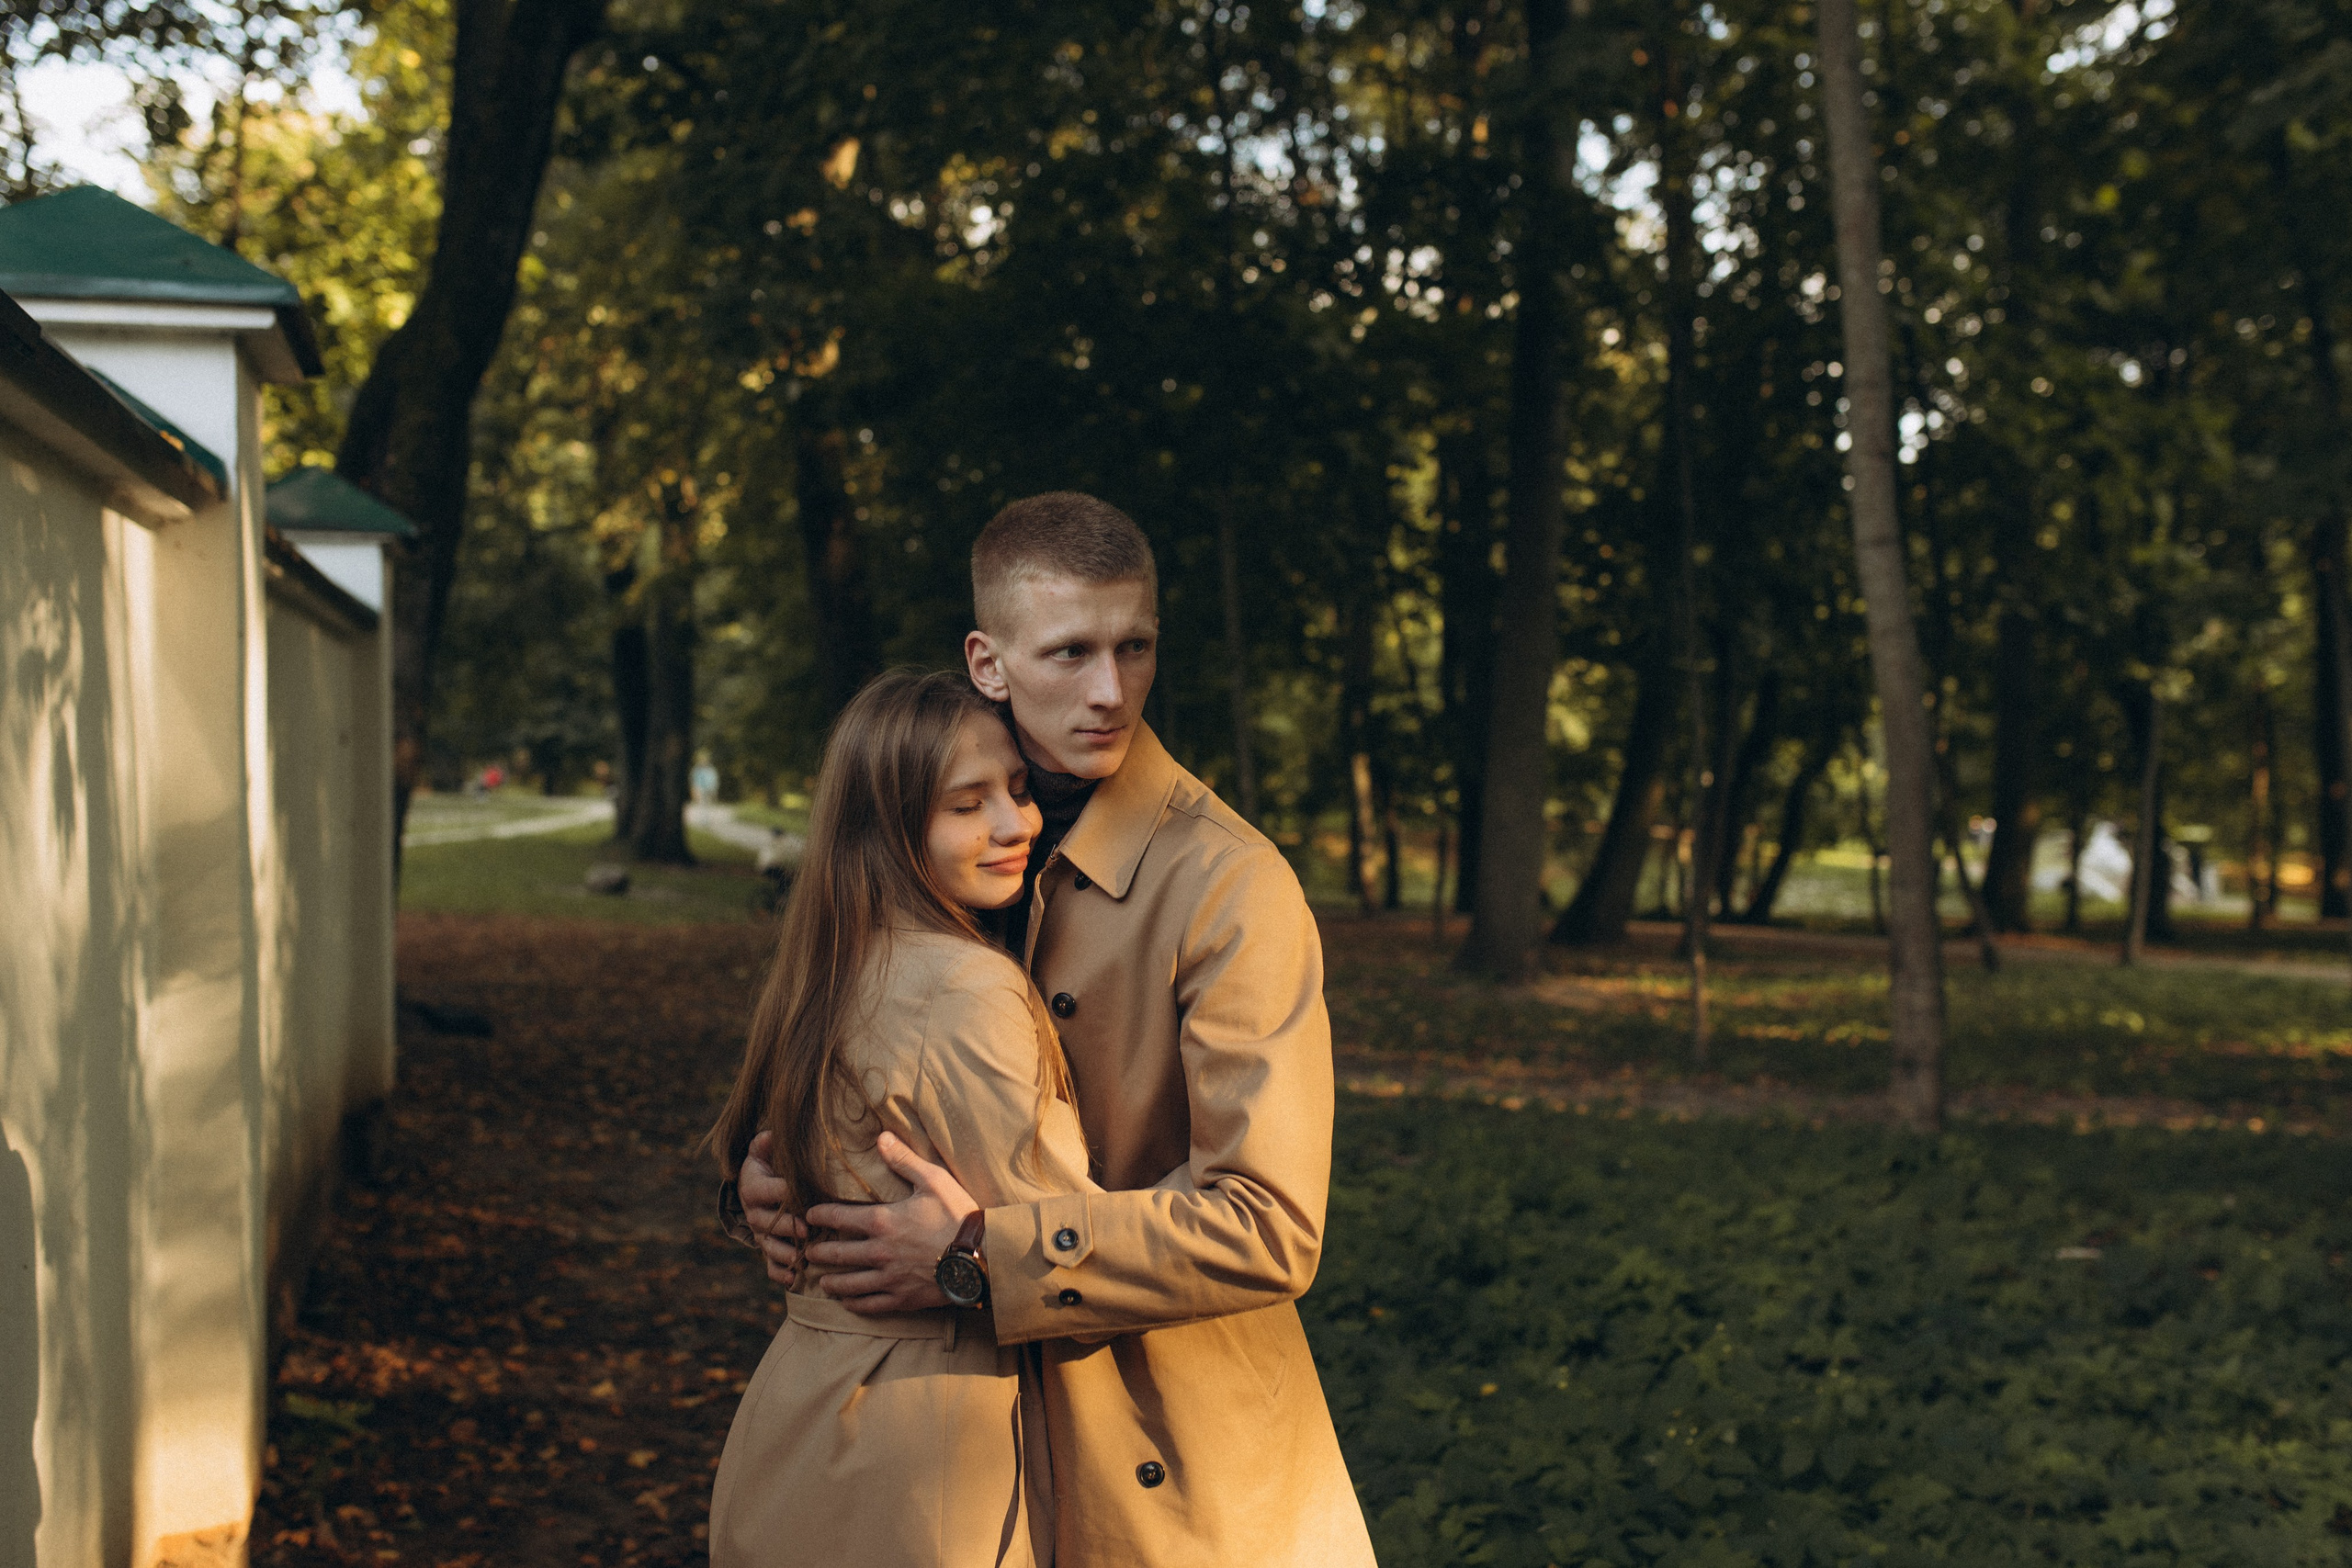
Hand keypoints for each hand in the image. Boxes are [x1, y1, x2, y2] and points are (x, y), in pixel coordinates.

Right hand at [739, 1130, 808, 1286]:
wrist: (761, 1183)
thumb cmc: (771, 1162)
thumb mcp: (765, 1148)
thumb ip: (766, 1142)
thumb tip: (771, 1135)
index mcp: (753, 1187)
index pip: (766, 1190)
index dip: (781, 1192)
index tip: (800, 1192)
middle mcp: (754, 1212)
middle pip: (766, 1222)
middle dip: (786, 1226)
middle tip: (805, 1229)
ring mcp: (761, 1233)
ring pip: (768, 1246)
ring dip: (784, 1253)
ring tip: (800, 1259)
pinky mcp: (768, 1248)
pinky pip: (769, 1266)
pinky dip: (779, 1273)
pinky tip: (792, 1279)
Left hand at [804, 1131, 976, 1314]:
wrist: (981, 1257)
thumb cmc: (958, 1215)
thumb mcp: (934, 1180)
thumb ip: (904, 1160)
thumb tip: (882, 1137)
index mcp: (883, 1221)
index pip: (840, 1217)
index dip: (820, 1214)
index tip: (809, 1214)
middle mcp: (879, 1252)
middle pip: (838, 1254)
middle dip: (819, 1252)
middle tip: (808, 1251)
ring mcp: (889, 1278)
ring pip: (849, 1284)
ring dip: (832, 1281)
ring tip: (822, 1280)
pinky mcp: (903, 1298)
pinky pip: (870, 1305)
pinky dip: (854, 1304)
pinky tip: (848, 1302)